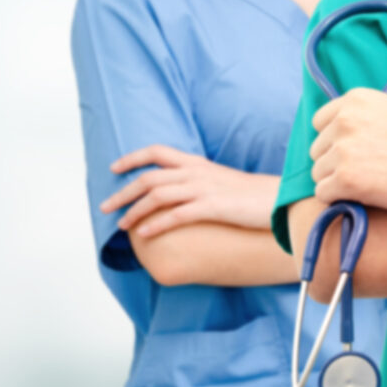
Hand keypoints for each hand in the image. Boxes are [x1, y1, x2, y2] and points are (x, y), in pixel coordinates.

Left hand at [99, 145, 279, 237]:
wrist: (281, 200)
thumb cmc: (252, 195)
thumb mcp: (220, 182)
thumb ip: (198, 183)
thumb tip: (178, 196)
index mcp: (197, 163)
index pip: (157, 152)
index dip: (132, 159)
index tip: (113, 168)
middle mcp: (196, 172)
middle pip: (149, 178)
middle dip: (123, 192)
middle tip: (105, 207)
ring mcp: (204, 189)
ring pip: (158, 195)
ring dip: (134, 211)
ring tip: (121, 225)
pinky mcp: (214, 207)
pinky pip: (178, 214)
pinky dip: (157, 224)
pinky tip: (145, 234)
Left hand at [307, 88, 386, 213]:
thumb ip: (365, 114)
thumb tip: (338, 128)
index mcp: (356, 100)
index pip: (320, 122)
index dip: (335, 141)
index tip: (355, 152)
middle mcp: (345, 120)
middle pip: (317, 150)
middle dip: (336, 163)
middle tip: (369, 172)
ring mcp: (344, 149)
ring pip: (318, 173)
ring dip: (338, 183)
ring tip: (371, 184)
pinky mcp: (346, 179)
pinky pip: (323, 194)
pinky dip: (340, 200)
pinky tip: (365, 197)